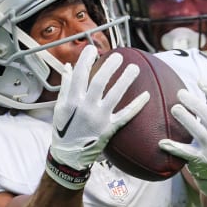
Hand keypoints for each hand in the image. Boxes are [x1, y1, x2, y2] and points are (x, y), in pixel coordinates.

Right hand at [47, 45, 149, 189]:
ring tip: (135, 68)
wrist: (69, 157)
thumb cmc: (63, 130)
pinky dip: (136, 106)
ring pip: (115, 96)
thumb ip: (65, 87)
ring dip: (125, 80)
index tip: (92, 49)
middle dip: (110, 67)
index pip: (79, 75)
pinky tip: (146, 95)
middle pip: (100, 82)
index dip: (86, 60)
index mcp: (72, 101)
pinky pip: (125, 115)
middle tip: (119, 55)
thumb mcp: (59, 108)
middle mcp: (85, 108)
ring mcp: (99, 119)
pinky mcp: (109, 129)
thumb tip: (68, 67)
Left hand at [159, 81, 206, 197]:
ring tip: (174, 108)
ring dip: (187, 120)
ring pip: (200, 133)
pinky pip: (186, 153)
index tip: (200, 81)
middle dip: (196, 104)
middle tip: (180, 93)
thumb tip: (203, 78)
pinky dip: (174, 147)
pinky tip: (162, 142)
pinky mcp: (199, 160)